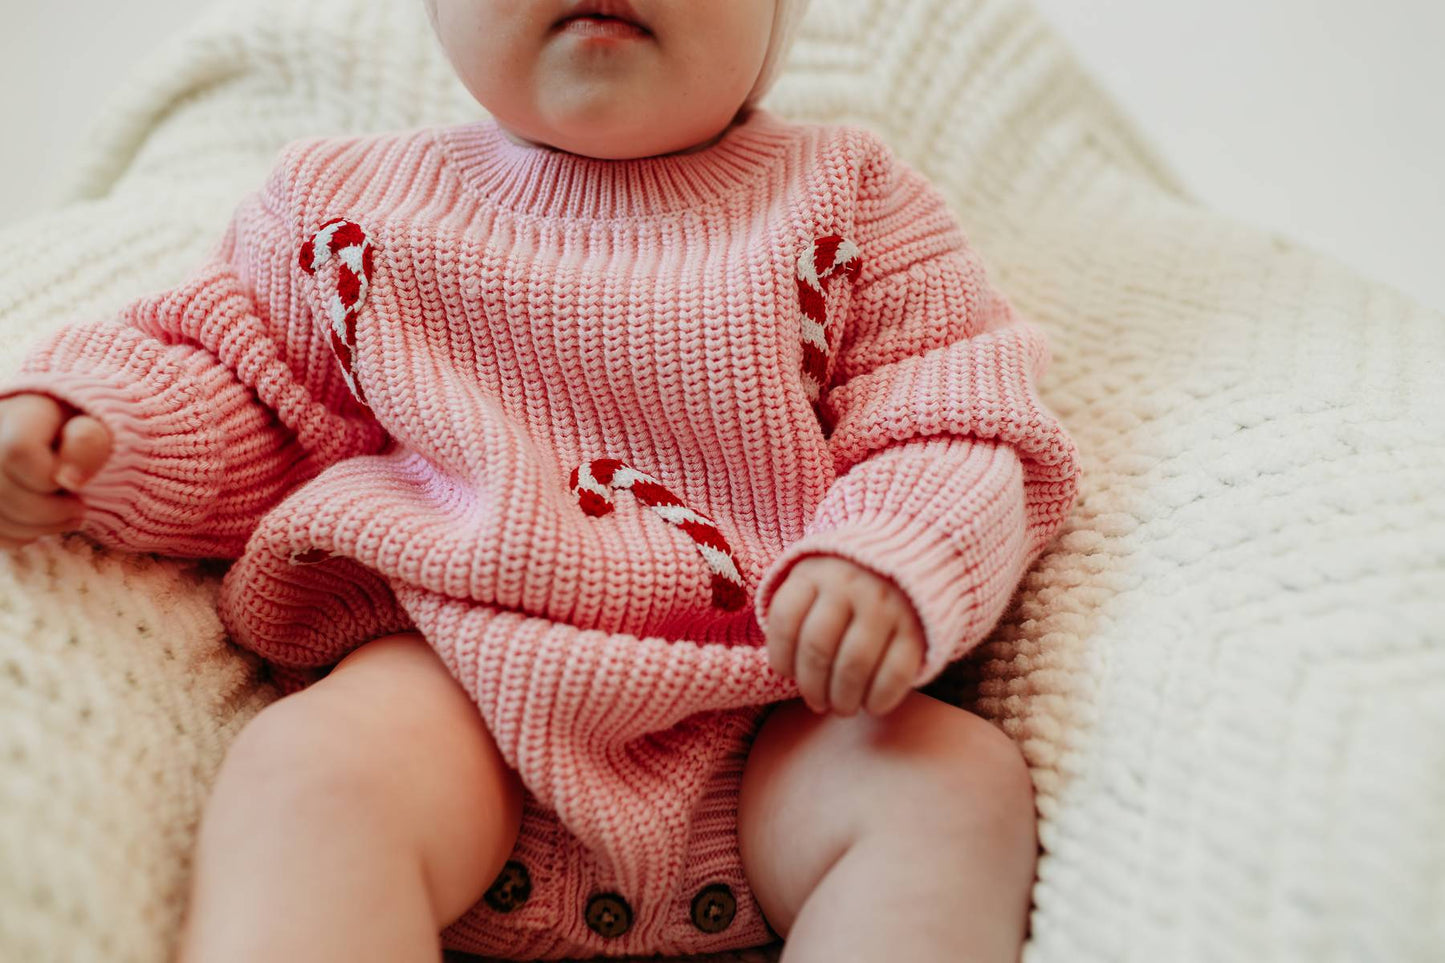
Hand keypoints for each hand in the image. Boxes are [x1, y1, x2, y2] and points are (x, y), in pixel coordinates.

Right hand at [0, 393, 111, 548]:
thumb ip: (90, 443)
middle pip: (1, 489)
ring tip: (67, 517)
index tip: (78, 484)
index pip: (17, 451)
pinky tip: (40, 522)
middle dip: (48, 511)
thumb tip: (70, 479)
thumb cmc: (85, 436)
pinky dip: (18, 536)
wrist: (65, 442)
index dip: (49, 477)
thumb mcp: (100, 430)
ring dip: (37, 527)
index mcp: (16, 413)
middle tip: (79, 509)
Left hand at [763, 555, 924, 716]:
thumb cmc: (851, 582)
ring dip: (844, 698)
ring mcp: (885, 605)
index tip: (787, 673)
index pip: (785, 619)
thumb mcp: (816, 578)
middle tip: (817, 702)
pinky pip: (895, 673)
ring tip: (843, 707)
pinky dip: (880, 698)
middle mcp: (848, 585)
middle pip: (818, 648)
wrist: (914, 557)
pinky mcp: (916, 627)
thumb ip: (798, 612)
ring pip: (853, 664)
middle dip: (812, 687)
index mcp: (815, 572)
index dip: (781, 656)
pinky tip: (873, 705)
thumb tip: (787, 670)